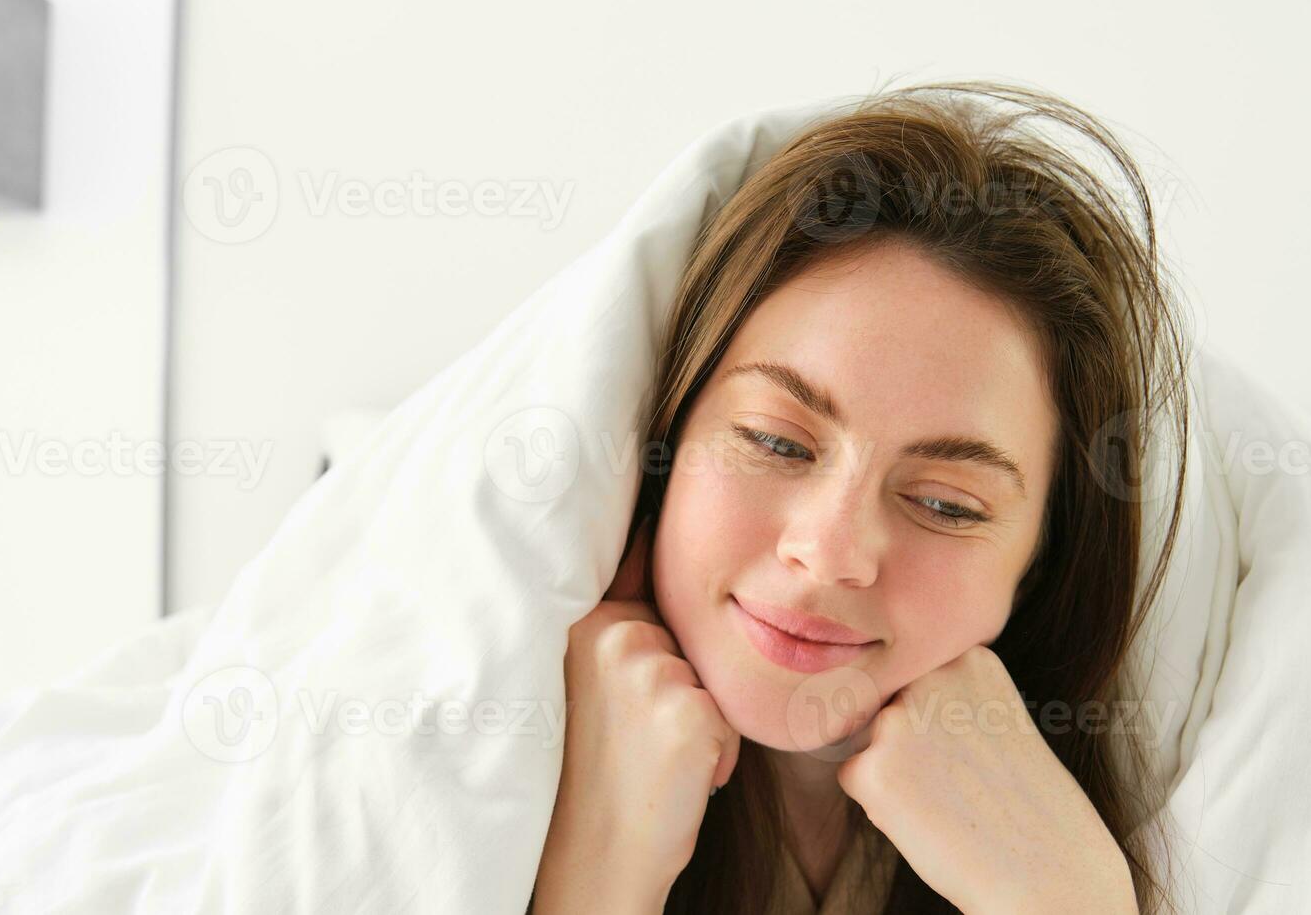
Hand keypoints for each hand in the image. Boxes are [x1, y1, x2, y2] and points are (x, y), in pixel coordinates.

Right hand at [533, 526, 741, 913]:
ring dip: (702, 716)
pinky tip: (681, 774)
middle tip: (639, 733)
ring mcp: (650, 672)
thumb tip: (654, 538)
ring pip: (711, 674)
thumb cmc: (598, 772)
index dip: (658, 524)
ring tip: (656, 755)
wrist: (595, 856)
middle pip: (686, 629)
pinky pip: (728, 716)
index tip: (668, 453)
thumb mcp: (595, 683)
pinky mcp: (687, 712)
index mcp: (583, 622)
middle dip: (682, 678)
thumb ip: (623, 625)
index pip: (638, 557)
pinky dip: (718, 751)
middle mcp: (612, 634)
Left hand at [836, 646, 1135, 913]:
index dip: (941, 722)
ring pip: (869, 739)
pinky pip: (854, 776)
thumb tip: (883, 701)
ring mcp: (897, 722)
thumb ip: (950, 697)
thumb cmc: (1026, 801)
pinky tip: (928, 817)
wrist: (1045, 867)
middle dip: (912, 742)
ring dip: (895, 769)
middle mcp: (930, 678)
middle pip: (891, 704)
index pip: (922, 678)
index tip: (976, 750)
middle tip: (962, 780)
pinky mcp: (870, 770)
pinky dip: (880, 802)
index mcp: (969, 658)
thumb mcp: (1000, 718)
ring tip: (949, 799)